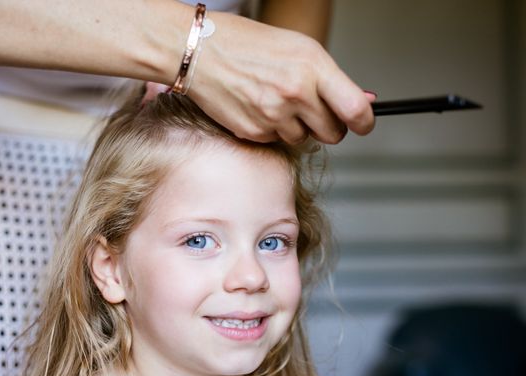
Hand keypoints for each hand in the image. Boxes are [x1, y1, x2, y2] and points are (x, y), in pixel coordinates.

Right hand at [188, 12, 374, 144]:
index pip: (355, 109)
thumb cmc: (248, 45)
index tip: (363, 124)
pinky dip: (272, 129)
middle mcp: (295, 93)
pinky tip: (258, 106)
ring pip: (303, 139)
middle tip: (315, 111)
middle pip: (333, 133)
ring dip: (297, 127)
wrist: (201, 52)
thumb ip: (331, 79)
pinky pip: (277, 141)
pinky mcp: (254, 132)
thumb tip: (364, 102)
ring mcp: (273, 116)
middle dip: (329, 127)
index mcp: (312, 67)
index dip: (365, 122)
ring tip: (276, 101)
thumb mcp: (299, 49)